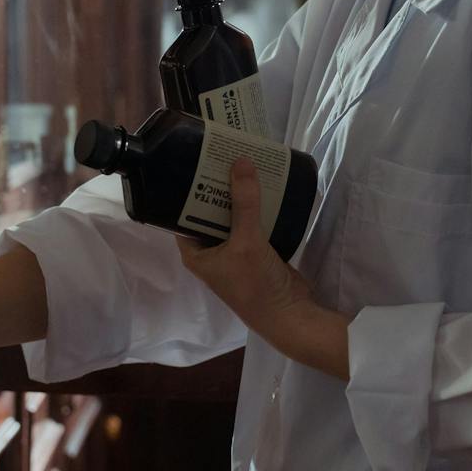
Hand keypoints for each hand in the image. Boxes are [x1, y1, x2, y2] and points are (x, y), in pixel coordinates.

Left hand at [177, 158, 347, 379]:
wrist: (290, 314)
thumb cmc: (255, 283)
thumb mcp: (246, 241)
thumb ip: (244, 203)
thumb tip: (240, 161)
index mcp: (196, 254)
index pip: (181, 216)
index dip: (187, 191)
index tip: (196, 163)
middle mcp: (212, 253)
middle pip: (210, 213)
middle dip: (218, 188)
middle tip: (224, 156)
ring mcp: (235, 253)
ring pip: (233, 218)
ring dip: (240, 197)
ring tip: (245, 164)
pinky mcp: (257, 253)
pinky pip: (253, 224)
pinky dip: (257, 208)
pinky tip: (264, 187)